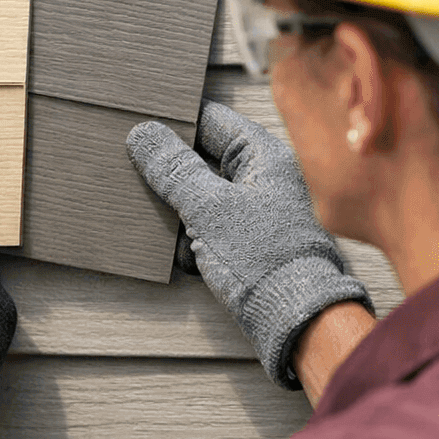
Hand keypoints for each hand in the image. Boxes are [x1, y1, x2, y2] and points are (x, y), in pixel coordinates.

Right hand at [127, 100, 371, 388]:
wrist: (296, 318)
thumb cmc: (269, 260)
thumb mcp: (208, 208)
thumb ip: (173, 170)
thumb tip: (144, 134)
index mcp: (262, 155)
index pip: (210, 120)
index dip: (174, 125)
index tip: (141, 133)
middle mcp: (261, 178)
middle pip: (201, 160)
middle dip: (173, 179)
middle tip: (150, 186)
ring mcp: (255, 210)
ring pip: (199, 196)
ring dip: (180, 214)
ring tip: (179, 231)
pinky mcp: (247, 241)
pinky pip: (207, 227)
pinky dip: (193, 240)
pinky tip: (191, 256)